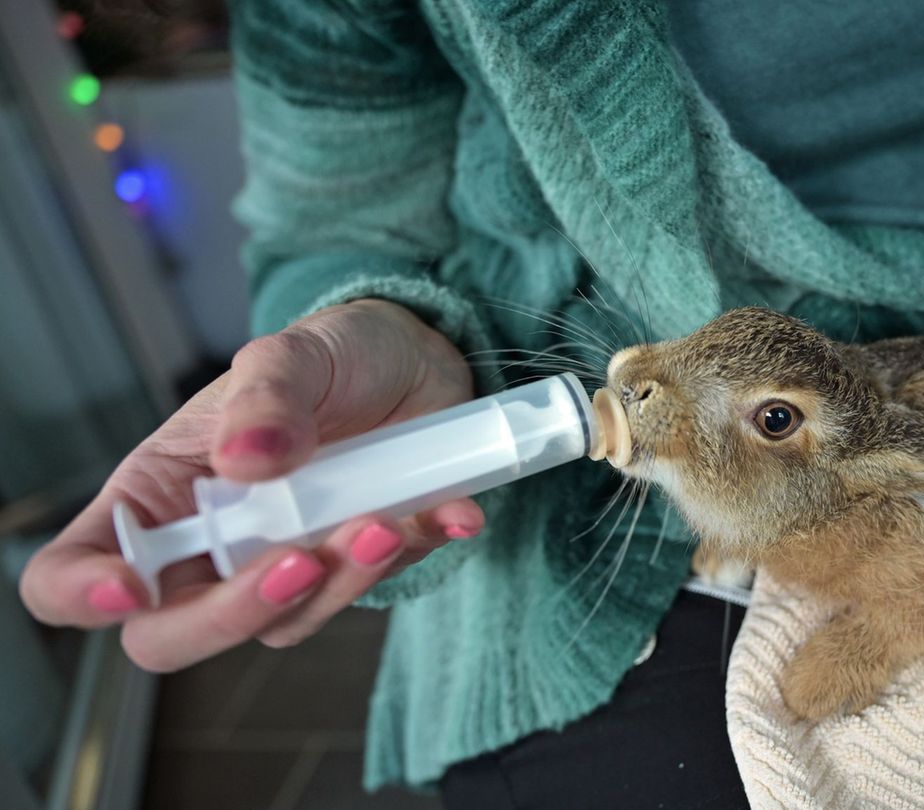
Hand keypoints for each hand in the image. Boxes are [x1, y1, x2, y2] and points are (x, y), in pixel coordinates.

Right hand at [20, 299, 485, 670]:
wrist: (417, 360)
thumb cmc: (333, 356)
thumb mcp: (291, 354)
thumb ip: (267, 398)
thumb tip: (246, 457)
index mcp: (157, 494)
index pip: (72, 571)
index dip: (83, 592)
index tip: (131, 588)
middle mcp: (209, 545)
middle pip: (174, 633)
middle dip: (236, 611)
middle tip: (301, 560)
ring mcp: (282, 564)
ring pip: (286, 621)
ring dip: (340, 582)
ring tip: (384, 519)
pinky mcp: (355, 570)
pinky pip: (375, 591)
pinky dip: (412, 556)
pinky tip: (449, 514)